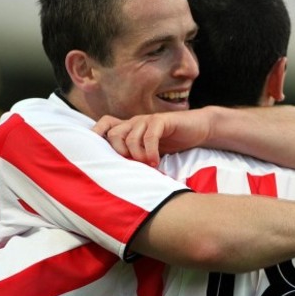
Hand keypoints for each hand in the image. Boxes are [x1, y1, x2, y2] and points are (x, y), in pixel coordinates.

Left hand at [92, 110, 212, 166]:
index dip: (97, 134)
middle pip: (114, 134)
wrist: (199, 129)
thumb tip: (120, 175)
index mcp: (130, 127)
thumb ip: (136, 156)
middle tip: (134, 164)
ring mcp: (148, 120)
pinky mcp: (162, 121)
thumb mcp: (151, 150)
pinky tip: (156, 161)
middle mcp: (135, 121)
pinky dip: (150, 151)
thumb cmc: (174, 142)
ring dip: (137, 155)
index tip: (95, 152)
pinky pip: (149, 136)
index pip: (106, 124)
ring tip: (148, 165)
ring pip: (130, 137)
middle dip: (120, 152)